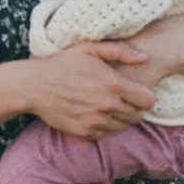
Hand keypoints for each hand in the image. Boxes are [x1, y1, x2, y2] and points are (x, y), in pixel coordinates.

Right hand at [20, 41, 155, 139]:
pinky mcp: (85, 132)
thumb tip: (145, 58)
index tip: (138, 92)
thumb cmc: (62, 64)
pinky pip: (107, 134)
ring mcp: (96, 121)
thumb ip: (120, 51)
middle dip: (135, 108)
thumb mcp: (89, 48)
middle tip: (125, 100)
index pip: (148, 101)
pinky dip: (107, 126)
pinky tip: (98, 115)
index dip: (146, 96)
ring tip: (111, 106)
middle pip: (138, 116)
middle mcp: (108, 106)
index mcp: (113, 84)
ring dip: (122, 118)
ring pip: (124, 127)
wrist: (35, 86)